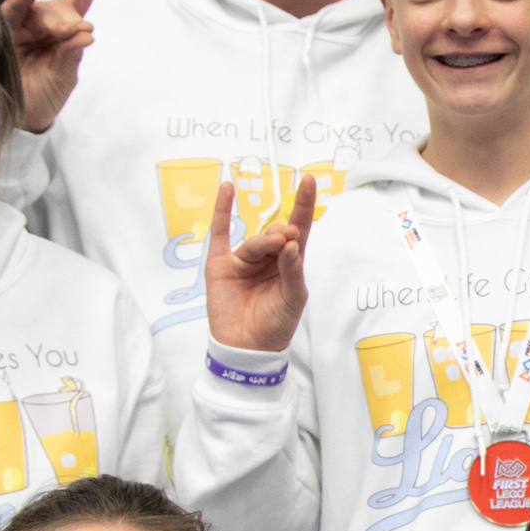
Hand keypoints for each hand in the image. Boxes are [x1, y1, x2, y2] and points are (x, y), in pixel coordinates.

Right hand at [1, 0, 113, 133]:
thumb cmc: (43, 97)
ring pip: (39, 6)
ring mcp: (23, 24)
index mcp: (66, 31)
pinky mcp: (3, 29)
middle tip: (69, 35)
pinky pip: (14, 7)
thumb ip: (72, 56)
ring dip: (50, 17)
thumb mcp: (63, 80)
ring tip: (56, 35)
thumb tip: (85, 31)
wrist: (17, 117)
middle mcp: (44, 22)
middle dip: (66, 18)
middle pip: (60, 5)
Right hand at [204, 173, 316, 352]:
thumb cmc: (275, 325)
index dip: (303, 206)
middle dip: (283, 233)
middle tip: (288, 239)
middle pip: (276, 233)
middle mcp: (267, 258)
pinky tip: (227, 189)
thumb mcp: (293, 298)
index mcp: (289, 264)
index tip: (308, 182)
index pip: (298, 229)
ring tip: (276, 243)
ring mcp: (244, 260)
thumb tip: (290, 243)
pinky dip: (223, 210)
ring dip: (264, 240)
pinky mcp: (221, 265)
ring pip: (255, 240)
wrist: (248, 348)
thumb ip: (292, 270)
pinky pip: (220, 233)